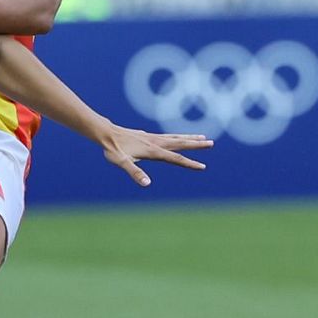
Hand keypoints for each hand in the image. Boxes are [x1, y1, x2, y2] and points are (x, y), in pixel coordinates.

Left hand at [98, 125, 213, 187]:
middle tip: (211, 143)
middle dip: (196, 144)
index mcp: (153, 151)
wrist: (106, 133)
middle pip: (180, 143)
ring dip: (189, 138)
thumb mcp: (122, 162)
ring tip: (202, 137)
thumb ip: (134, 172)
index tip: (202, 166)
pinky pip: (168, 136)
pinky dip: (177, 136)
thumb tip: (146, 183)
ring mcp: (152, 138)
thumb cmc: (113, 149)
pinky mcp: (148, 136)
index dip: (189, 163)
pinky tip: (178, 137)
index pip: (175, 158)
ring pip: (175, 138)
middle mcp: (155, 143)